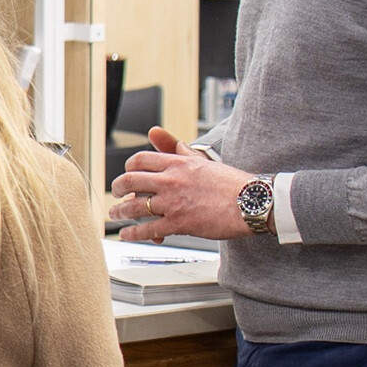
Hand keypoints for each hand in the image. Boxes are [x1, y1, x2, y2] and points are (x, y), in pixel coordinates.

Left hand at [114, 127, 260, 244]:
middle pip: (130, 181)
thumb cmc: (230, 183)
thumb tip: (155, 132)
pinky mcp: (179, 223)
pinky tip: (127, 235)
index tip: (127, 173)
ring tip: (116, 215)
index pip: (141, 160)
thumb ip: (176, 148)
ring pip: (135, 206)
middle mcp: (171, 181)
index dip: (128, 167)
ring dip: (120, 212)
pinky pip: (148, 229)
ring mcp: (173, 202)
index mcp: (177, 164)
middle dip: (118, 188)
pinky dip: (133, 233)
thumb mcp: (201, 159)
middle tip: (116, 193)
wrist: (251, 202)